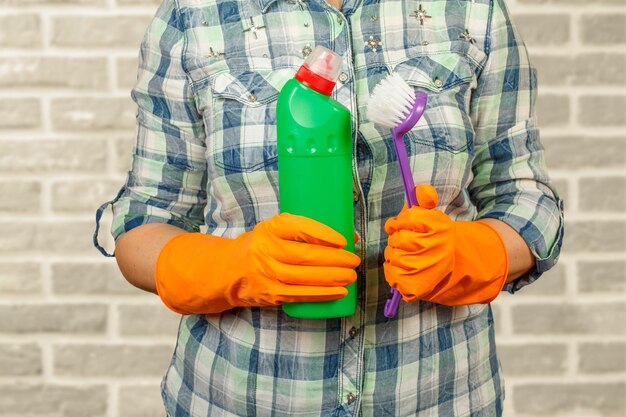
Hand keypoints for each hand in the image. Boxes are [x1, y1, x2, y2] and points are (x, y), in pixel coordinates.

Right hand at [155, 213, 360, 313]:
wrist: (230, 270)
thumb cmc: (262, 246)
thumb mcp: (275, 230)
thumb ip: (304, 231)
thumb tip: (349, 237)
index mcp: (269, 228)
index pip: (297, 227)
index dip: (323, 233)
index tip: (343, 240)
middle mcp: (265, 250)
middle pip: (304, 255)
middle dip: (334, 259)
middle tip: (354, 260)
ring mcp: (266, 274)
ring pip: (303, 278)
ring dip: (331, 278)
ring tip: (350, 276)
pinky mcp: (270, 293)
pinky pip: (299, 295)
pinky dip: (321, 294)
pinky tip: (338, 292)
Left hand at [384, 185, 507, 305]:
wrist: (449, 268)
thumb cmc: (432, 238)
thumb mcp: (431, 214)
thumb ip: (425, 197)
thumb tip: (421, 190)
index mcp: (441, 228)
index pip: (409, 217)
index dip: (400, 221)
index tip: (402, 224)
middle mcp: (437, 250)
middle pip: (399, 238)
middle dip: (396, 238)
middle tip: (405, 241)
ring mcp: (427, 271)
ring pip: (393, 255)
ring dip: (393, 253)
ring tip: (404, 254)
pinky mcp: (416, 287)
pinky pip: (391, 274)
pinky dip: (391, 269)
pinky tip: (400, 266)